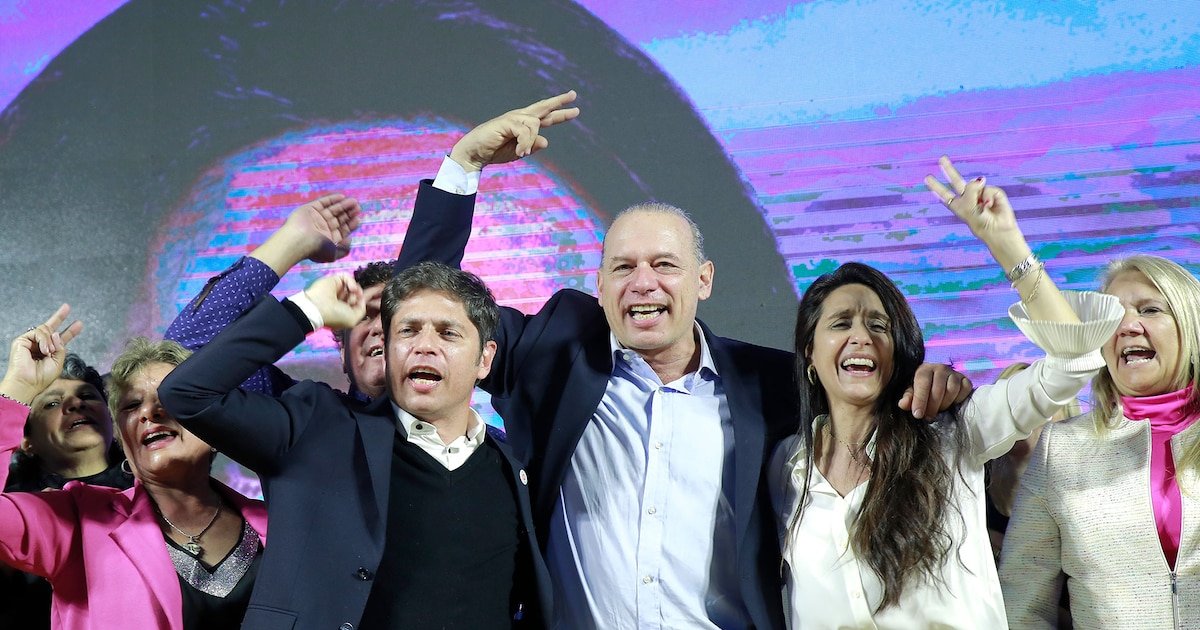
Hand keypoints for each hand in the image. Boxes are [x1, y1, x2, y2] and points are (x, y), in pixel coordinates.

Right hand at [1, 304, 82, 404]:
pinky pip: (37, 333)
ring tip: (49, 352)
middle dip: (59, 317)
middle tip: (67, 307)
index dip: (70, 331)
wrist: (28, 383)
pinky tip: (44, 350)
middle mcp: (40, 345)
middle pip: (49, 327)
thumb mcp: (58, 361)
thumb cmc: (42, 376)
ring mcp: (30, 342)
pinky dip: (43, 340)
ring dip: (51, 341)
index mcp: (49, 352)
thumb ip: (61, 347)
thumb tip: (56, 333)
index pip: (60, 339)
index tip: (79, 323)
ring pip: (45, 331)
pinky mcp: (21, 341)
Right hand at [278, 194, 361, 262]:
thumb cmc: (317, 249)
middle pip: (340, 218)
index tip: (358, 218)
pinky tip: (342, 197)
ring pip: (333, 209)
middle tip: (358, 207)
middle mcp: (323, 227)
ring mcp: (317, 217)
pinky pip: (323, 202)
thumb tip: (349, 239)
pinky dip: (333, 199)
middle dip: (349, 213)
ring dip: (344, 205)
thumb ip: (344, 249)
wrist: (299, 240)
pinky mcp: (311, 208)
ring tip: (354, 202)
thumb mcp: (334, 254)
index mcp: (329, 238)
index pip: (343, 229)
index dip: (351, 223)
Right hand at [303, 273, 365, 329]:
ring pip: (354, 286)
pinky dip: (351, 282)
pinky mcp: (334, 280)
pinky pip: (347, 277)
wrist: (318, 307)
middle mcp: (342, 299)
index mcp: (345, 310)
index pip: (359, 302)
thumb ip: (362, 309)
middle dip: (361, 295)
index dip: (369, 297)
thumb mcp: (353, 319)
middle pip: (358, 293)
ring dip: (356, 290)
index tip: (380, 291)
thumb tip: (362, 298)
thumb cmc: (335, 316)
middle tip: (360, 297)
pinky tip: (351, 288)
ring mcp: (338, 289)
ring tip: (353, 294)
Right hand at [449, 90, 579, 171]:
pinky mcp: (506, 121)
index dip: (560, 113)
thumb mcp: (519, 152)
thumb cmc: (495, 152)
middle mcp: (520, 118)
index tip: (575, 109)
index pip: (546, 117)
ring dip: (530, 141)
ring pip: (534, 125)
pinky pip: (524, 132)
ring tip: (523, 153)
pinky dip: (524, 143)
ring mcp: (513, 118)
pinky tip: (521, 152)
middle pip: (543, 107)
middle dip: (559, 101)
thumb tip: (546, 140)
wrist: (475, 153)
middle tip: (573, 94)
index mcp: (524, 125)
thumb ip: (532, 145)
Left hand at [899, 362, 972, 419]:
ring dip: (945, 403)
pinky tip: (951, 404)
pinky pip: (965, 389)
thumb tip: (903, 404)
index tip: (918, 415)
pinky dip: (959, 399)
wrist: (936, 383)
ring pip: (953, 389)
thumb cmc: (922, 389)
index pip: (923, 382)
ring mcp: (954, 373)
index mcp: (924, 369)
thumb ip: (907, 398)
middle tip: (928, 417)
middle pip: (939, 388)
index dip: (920, 400)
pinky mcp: (966, 380)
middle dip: (932, 406)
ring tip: (939, 410)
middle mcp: (940, 368)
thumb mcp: (911, 392)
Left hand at [923, 156, 1022, 253]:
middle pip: (956, 181)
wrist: (998, 229)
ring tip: (982, 208)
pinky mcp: (993, 192)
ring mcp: (980, 194)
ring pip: (976, 184)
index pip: (944, 195)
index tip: (927, 178)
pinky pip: (988, 188)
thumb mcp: (968, 208)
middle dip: (949, 170)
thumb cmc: (980, 222)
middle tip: (941, 158)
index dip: (936, 187)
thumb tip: (980, 178)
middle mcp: (968, 198)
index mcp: (958, 206)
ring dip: (978, 195)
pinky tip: (990, 205)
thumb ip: (971, 190)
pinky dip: (988, 197)